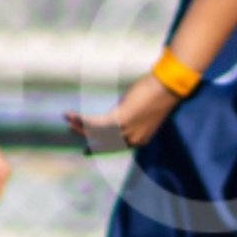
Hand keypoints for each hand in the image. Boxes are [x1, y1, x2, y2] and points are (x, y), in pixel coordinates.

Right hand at [65, 73, 179, 153]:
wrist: (168, 86)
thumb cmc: (160, 92)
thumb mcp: (145, 110)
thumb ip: (132, 117)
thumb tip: (121, 111)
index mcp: (141, 139)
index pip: (116, 146)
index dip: (100, 147)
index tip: (89, 150)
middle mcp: (133, 139)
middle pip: (103, 141)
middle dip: (86, 136)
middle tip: (72, 130)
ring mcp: (126, 132)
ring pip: (97, 133)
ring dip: (80, 126)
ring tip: (68, 120)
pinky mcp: (119, 121)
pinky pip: (95, 123)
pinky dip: (82, 119)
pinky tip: (71, 115)